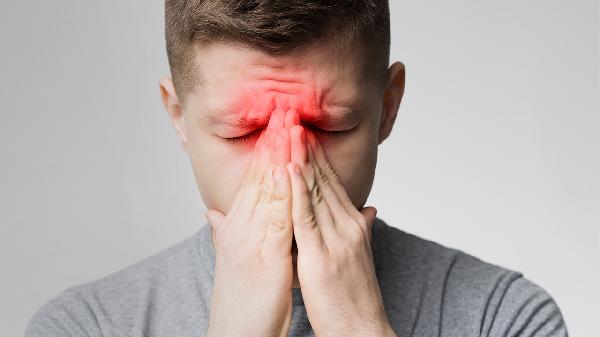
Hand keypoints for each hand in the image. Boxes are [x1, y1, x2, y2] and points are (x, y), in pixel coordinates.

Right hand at [204, 109, 293, 336]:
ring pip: (267, 190)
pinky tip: (291, 171)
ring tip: (289, 126)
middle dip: (273, 142)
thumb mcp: (234, 258)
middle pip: (259, 176)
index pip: (253, 179)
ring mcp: (250, 241)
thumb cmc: (240, 297)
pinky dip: (284, 194)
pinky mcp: (264, 258)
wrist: (235, 332)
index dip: (266, 149)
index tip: (278, 122)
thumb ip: (226, 231)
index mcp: (237, 226)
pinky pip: (276, 220)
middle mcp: (240, 228)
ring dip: (279, 157)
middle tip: (284, 108)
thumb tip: (214, 214)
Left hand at [284, 114, 394, 336]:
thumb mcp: (360, 256)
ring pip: (316, 191)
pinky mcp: (322, 255)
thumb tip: (369, 209)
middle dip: (308, 148)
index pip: (332, 183)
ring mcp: (337, 239)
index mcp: (353, 225)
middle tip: (294, 119)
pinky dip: (297, 191)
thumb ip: (362, 229)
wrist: (362, 328)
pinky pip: (307, 217)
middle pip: (324, 180)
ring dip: (301, 159)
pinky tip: (288, 170)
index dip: (317, 157)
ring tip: (289, 131)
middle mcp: (348, 226)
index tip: (304, 133)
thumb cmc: (355, 295)